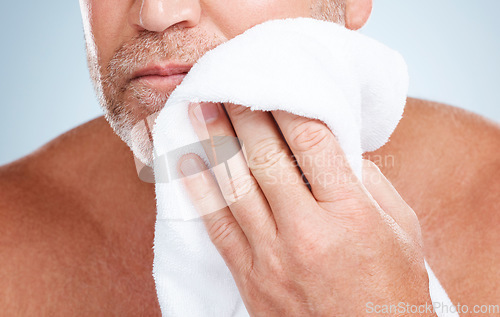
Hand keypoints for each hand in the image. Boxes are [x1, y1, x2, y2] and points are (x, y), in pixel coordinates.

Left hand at [177, 102, 434, 315]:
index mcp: (351, 214)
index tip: (271, 83)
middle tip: (227, 84)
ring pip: (235, 186)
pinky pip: (218, 227)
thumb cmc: (392, 289)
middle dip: (244, 113)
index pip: (311, 142)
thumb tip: (336, 149)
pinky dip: (199, 191)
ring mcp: (273, 257)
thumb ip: (371, 183)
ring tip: (199, 108)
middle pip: (266, 156)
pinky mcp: (250, 278)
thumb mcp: (402, 230)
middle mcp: (306, 232)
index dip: (288, 106)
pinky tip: (186, 162)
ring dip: (214, 141)